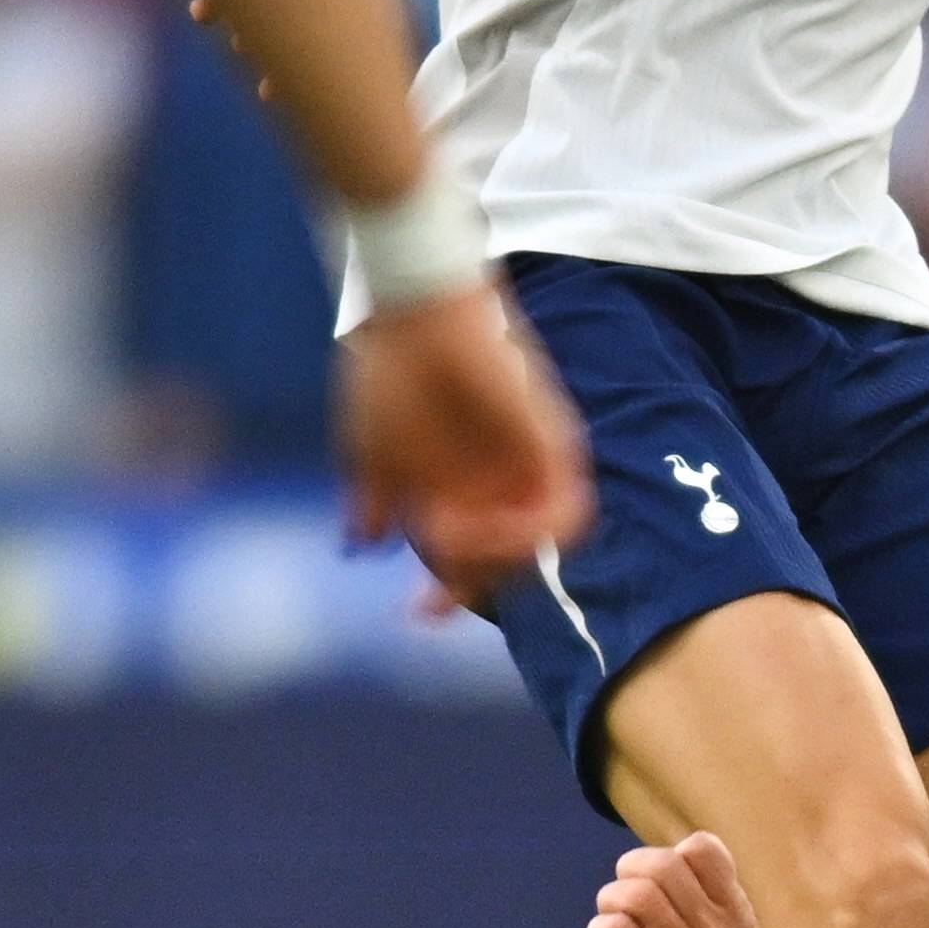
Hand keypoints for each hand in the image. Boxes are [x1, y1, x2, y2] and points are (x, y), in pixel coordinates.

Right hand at [339, 278, 587, 605]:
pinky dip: (527, 532)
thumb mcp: (372, 452)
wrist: (411, 314)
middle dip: (470, 581)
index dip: (451, 594)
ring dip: (497, 556)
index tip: (416, 613)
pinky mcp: (554, 443)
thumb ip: (376, 500)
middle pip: (509, 562)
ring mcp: (532, 463)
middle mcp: (504, 482)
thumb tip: (363, 544)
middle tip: (434, 568)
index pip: (474, 559)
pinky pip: (565, 514)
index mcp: (465, 487)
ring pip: (540, 546)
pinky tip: (483, 522)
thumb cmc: (389, 373)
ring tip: (449, 531)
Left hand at [587, 832, 756, 927]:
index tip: (660, 888)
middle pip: (661, 865)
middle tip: (624, 906)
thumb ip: (693, 894)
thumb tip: (644, 860)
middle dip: (627, 875)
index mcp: (735, 917)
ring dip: (609, 905)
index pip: (703, 847)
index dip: (667, 855)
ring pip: (633, 896)